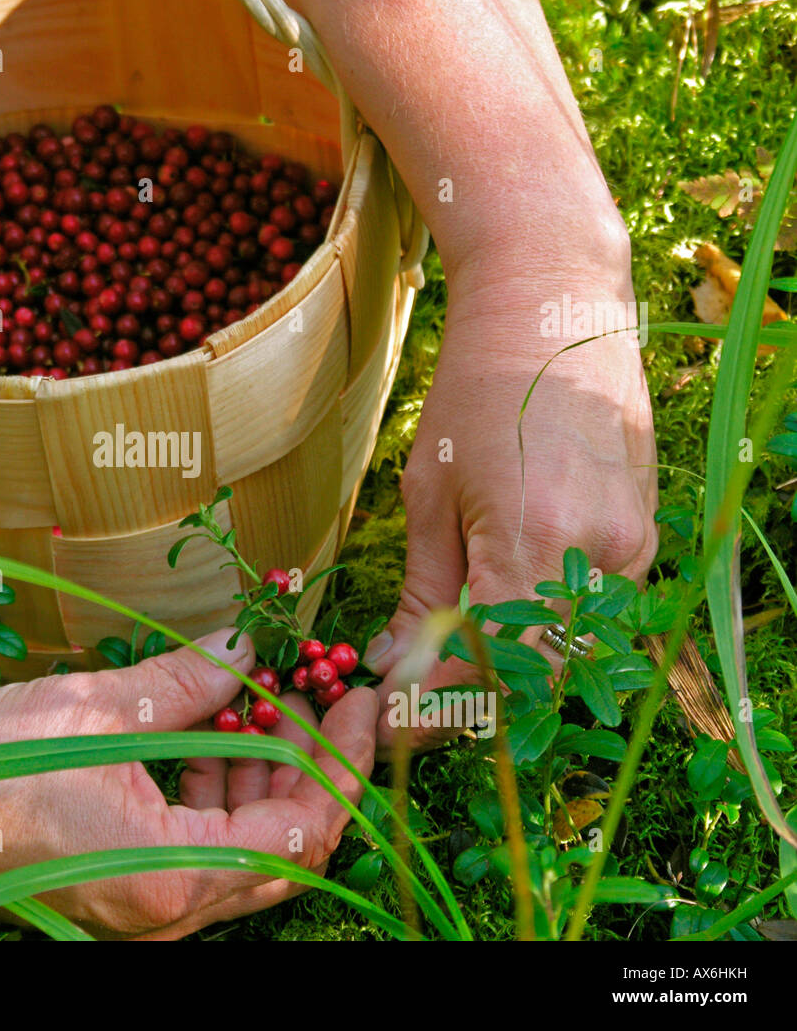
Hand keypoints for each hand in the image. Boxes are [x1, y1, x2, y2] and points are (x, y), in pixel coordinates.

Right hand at [0, 630, 377, 938]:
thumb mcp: (96, 709)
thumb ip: (187, 681)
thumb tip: (247, 645)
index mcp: (171, 876)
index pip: (303, 829)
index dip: (341, 762)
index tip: (356, 701)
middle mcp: (167, 913)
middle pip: (284, 850)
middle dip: (309, 768)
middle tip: (311, 697)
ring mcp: (144, 913)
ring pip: (244, 855)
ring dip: (260, 781)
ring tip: (251, 705)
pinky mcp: (122, 896)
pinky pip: (198, 857)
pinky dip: (214, 801)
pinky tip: (202, 740)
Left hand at [364, 270, 657, 756]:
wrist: (553, 311)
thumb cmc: (475, 395)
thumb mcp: (428, 495)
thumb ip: (422, 593)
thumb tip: (393, 669)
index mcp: (533, 542)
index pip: (487, 667)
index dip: (436, 709)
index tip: (390, 725)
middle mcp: (599, 557)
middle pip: (537, 675)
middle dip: (471, 702)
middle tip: (411, 703)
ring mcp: (633, 549)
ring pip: (570, 651)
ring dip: (507, 674)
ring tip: (444, 668)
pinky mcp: (644, 538)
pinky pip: (592, 614)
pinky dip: (542, 633)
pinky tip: (495, 625)